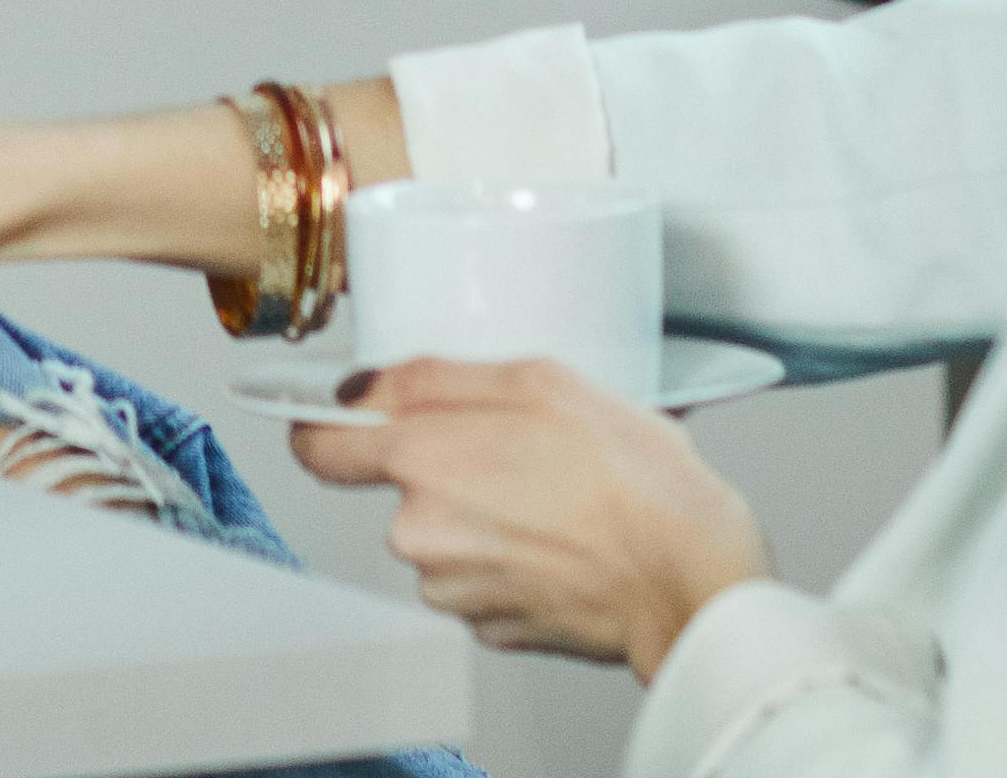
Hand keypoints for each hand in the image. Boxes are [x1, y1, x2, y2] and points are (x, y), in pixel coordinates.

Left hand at [284, 358, 771, 671]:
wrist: (687, 577)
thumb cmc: (632, 478)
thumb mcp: (540, 379)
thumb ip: (435, 377)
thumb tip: (370, 383)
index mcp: (423, 458)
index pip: (318, 446)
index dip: (326, 427)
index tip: (343, 420)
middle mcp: (421, 531)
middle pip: (400, 489)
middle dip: (448, 468)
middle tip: (520, 452)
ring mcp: (454, 588)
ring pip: (444, 536)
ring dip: (484, 516)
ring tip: (555, 499)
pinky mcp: (490, 628)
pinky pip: (480, 580)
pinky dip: (510, 560)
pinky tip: (561, 541)